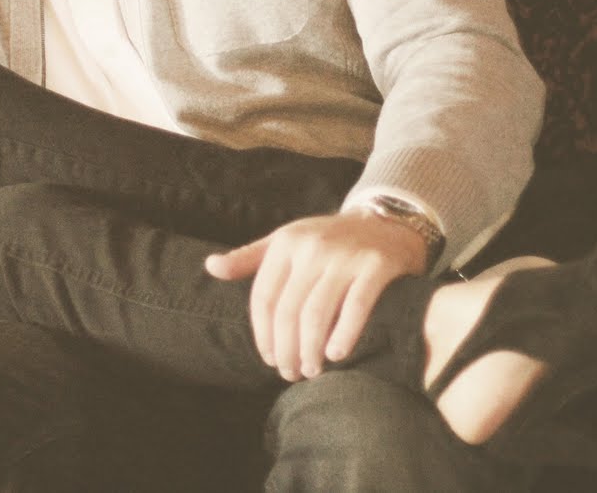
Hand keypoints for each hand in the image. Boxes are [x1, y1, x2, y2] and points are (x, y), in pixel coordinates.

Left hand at [203, 209, 428, 382]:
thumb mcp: (285, 240)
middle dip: (286, 348)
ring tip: (310, 370)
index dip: (263, 333)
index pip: (264, 297)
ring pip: (317, 313)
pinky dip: (344, 334)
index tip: (268, 358)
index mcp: (286, 242)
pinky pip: (356, 307)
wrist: (386, 222)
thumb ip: (249, 258)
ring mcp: (344, 257)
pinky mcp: (376, 266)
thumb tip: (210, 267)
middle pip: (288, 310)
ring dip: (310, 349)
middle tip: (289, 373)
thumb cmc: (327, 239)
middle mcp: (312, 248)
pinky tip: (336, 355)